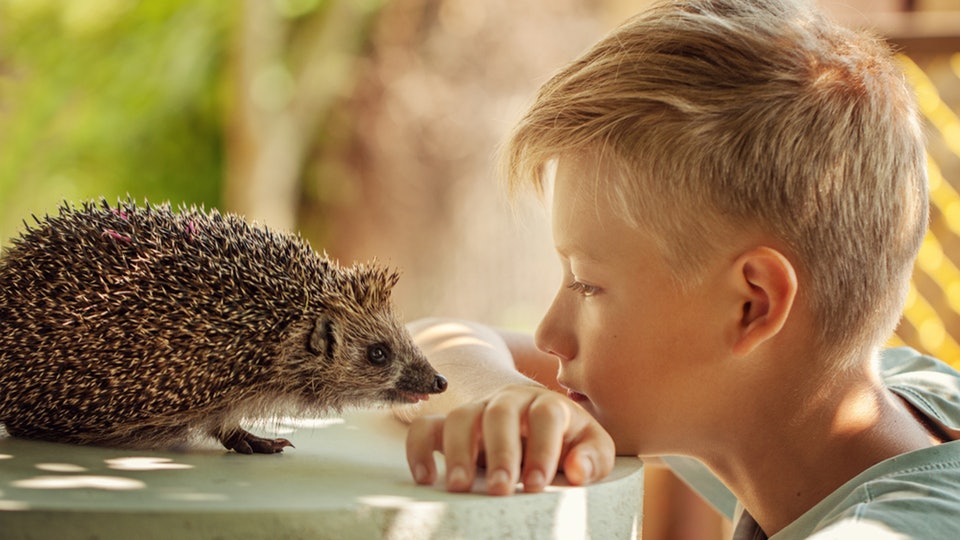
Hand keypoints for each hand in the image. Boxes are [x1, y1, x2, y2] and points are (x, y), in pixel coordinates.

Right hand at [405, 384, 614, 495]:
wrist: (537, 423)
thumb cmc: (567, 441)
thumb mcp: (591, 447)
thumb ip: (593, 457)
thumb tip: (577, 470)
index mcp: (549, 405)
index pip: (546, 416)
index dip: (542, 448)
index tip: (537, 484)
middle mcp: (510, 401)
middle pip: (499, 414)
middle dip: (500, 452)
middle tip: (501, 490)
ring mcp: (477, 410)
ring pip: (461, 416)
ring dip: (458, 451)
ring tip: (461, 487)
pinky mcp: (451, 425)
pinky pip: (426, 426)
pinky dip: (419, 448)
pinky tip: (425, 478)